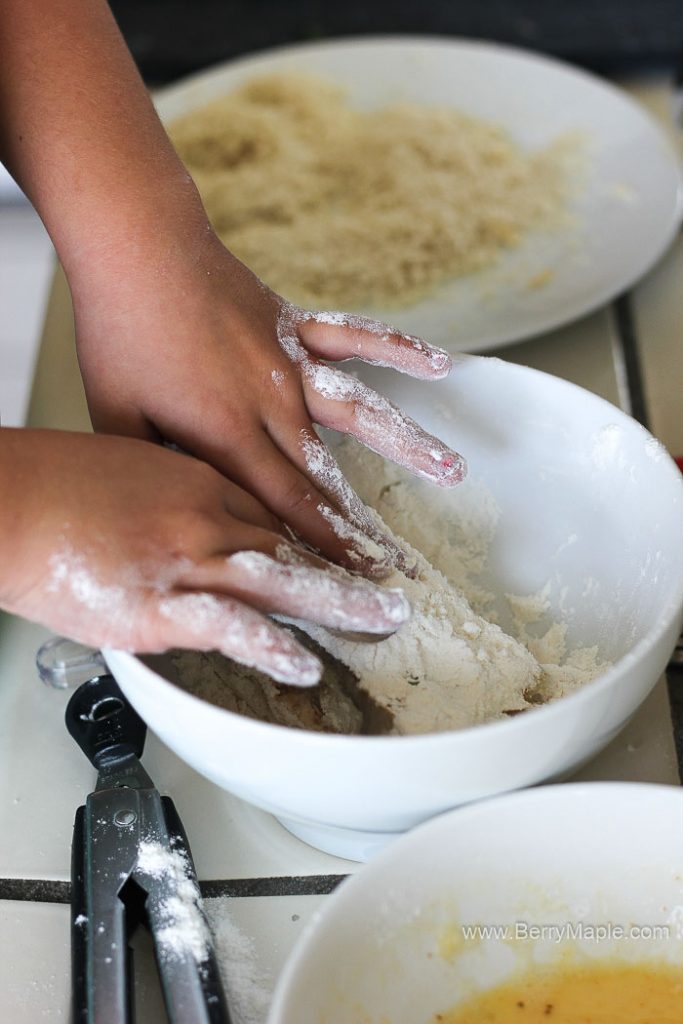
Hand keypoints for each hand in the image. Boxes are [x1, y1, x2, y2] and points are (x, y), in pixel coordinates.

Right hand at [0, 429, 409, 684]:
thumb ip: (173, 499)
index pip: (276, 512)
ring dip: (336, 604)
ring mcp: (185, 561)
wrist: (12, 500)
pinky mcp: (158, 605)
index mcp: (198, 482)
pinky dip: (270, 647)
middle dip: (349, 571)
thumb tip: (197, 528)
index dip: (320, 539)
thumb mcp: (131, 469)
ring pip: (279, 580)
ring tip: (380, 622)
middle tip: (393, 590)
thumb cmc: (57, 482)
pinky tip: (303, 665)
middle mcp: (204, 517)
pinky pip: (229, 627)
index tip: (351, 555)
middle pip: (292, 546)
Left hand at [72, 229, 465, 576]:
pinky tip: (439, 364)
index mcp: (227, 434)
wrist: (136, 247)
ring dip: (408, 443)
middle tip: (404, 563)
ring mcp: (290, 361)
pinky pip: (355, 336)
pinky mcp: (295, 325)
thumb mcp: (116, 417)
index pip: (287, 506)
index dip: (325, 547)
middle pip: (328, 476)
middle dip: (367, 526)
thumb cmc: (119, 334)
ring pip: (360, 412)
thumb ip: (156, 470)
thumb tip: (178, 511)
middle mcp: (272, 403)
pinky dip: (397, 349)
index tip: (357, 578)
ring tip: (454, 468)